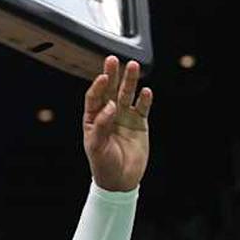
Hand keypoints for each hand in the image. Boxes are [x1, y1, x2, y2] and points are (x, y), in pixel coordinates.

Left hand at [83, 56, 152, 191]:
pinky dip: (145, 100)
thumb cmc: (103, 165)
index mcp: (93, 120)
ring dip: (130, 81)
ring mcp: (124, 118)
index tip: (102, 77)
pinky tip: (146, 91)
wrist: (120, 180)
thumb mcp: (97, 147)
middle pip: (110, 91)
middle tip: (112, 59)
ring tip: (132, 66)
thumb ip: (102, 125)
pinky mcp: (140, 124)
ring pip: (127, 95)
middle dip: (111, 75)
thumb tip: (110, 106)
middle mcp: (108, 115)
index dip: (98, 87)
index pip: (94, 98)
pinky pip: (143, 108)